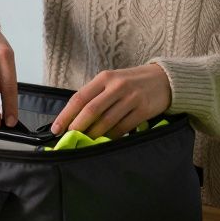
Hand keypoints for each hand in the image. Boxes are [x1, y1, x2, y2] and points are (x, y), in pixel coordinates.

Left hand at [51, 64, 170, 138]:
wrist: (163, 79)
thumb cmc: (132, 82)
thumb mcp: (112, 81)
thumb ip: (95, 95)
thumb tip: (74, 118)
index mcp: (105, 78)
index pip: (79, 97)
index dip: (66, 115)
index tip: (56, 129)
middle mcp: (117, 86)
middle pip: (91, 110)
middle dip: (77, 127)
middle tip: (69, 138)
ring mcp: (131, 98)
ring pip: (106, 122)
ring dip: (93, 135)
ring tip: (85, 142)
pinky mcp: (143, 110)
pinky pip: (123, 128)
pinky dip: (111, 137)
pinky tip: (104, 141)